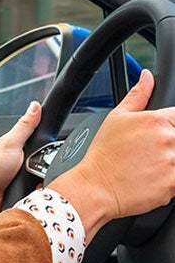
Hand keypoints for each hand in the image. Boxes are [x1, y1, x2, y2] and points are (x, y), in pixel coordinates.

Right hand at [51, 69, 174, 240]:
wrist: (95, 187)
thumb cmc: (103, 154)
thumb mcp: (116, 118)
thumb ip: (138, 95)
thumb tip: (147, 76)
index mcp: (157, 120)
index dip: (170, 126)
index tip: (162, 136)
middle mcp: (168, 139)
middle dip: (169, 146)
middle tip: (151, 155)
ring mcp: (172, 163)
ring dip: (169, 164)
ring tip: (151, 168)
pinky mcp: (172, 184)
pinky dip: (169, 182)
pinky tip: (152, 181)